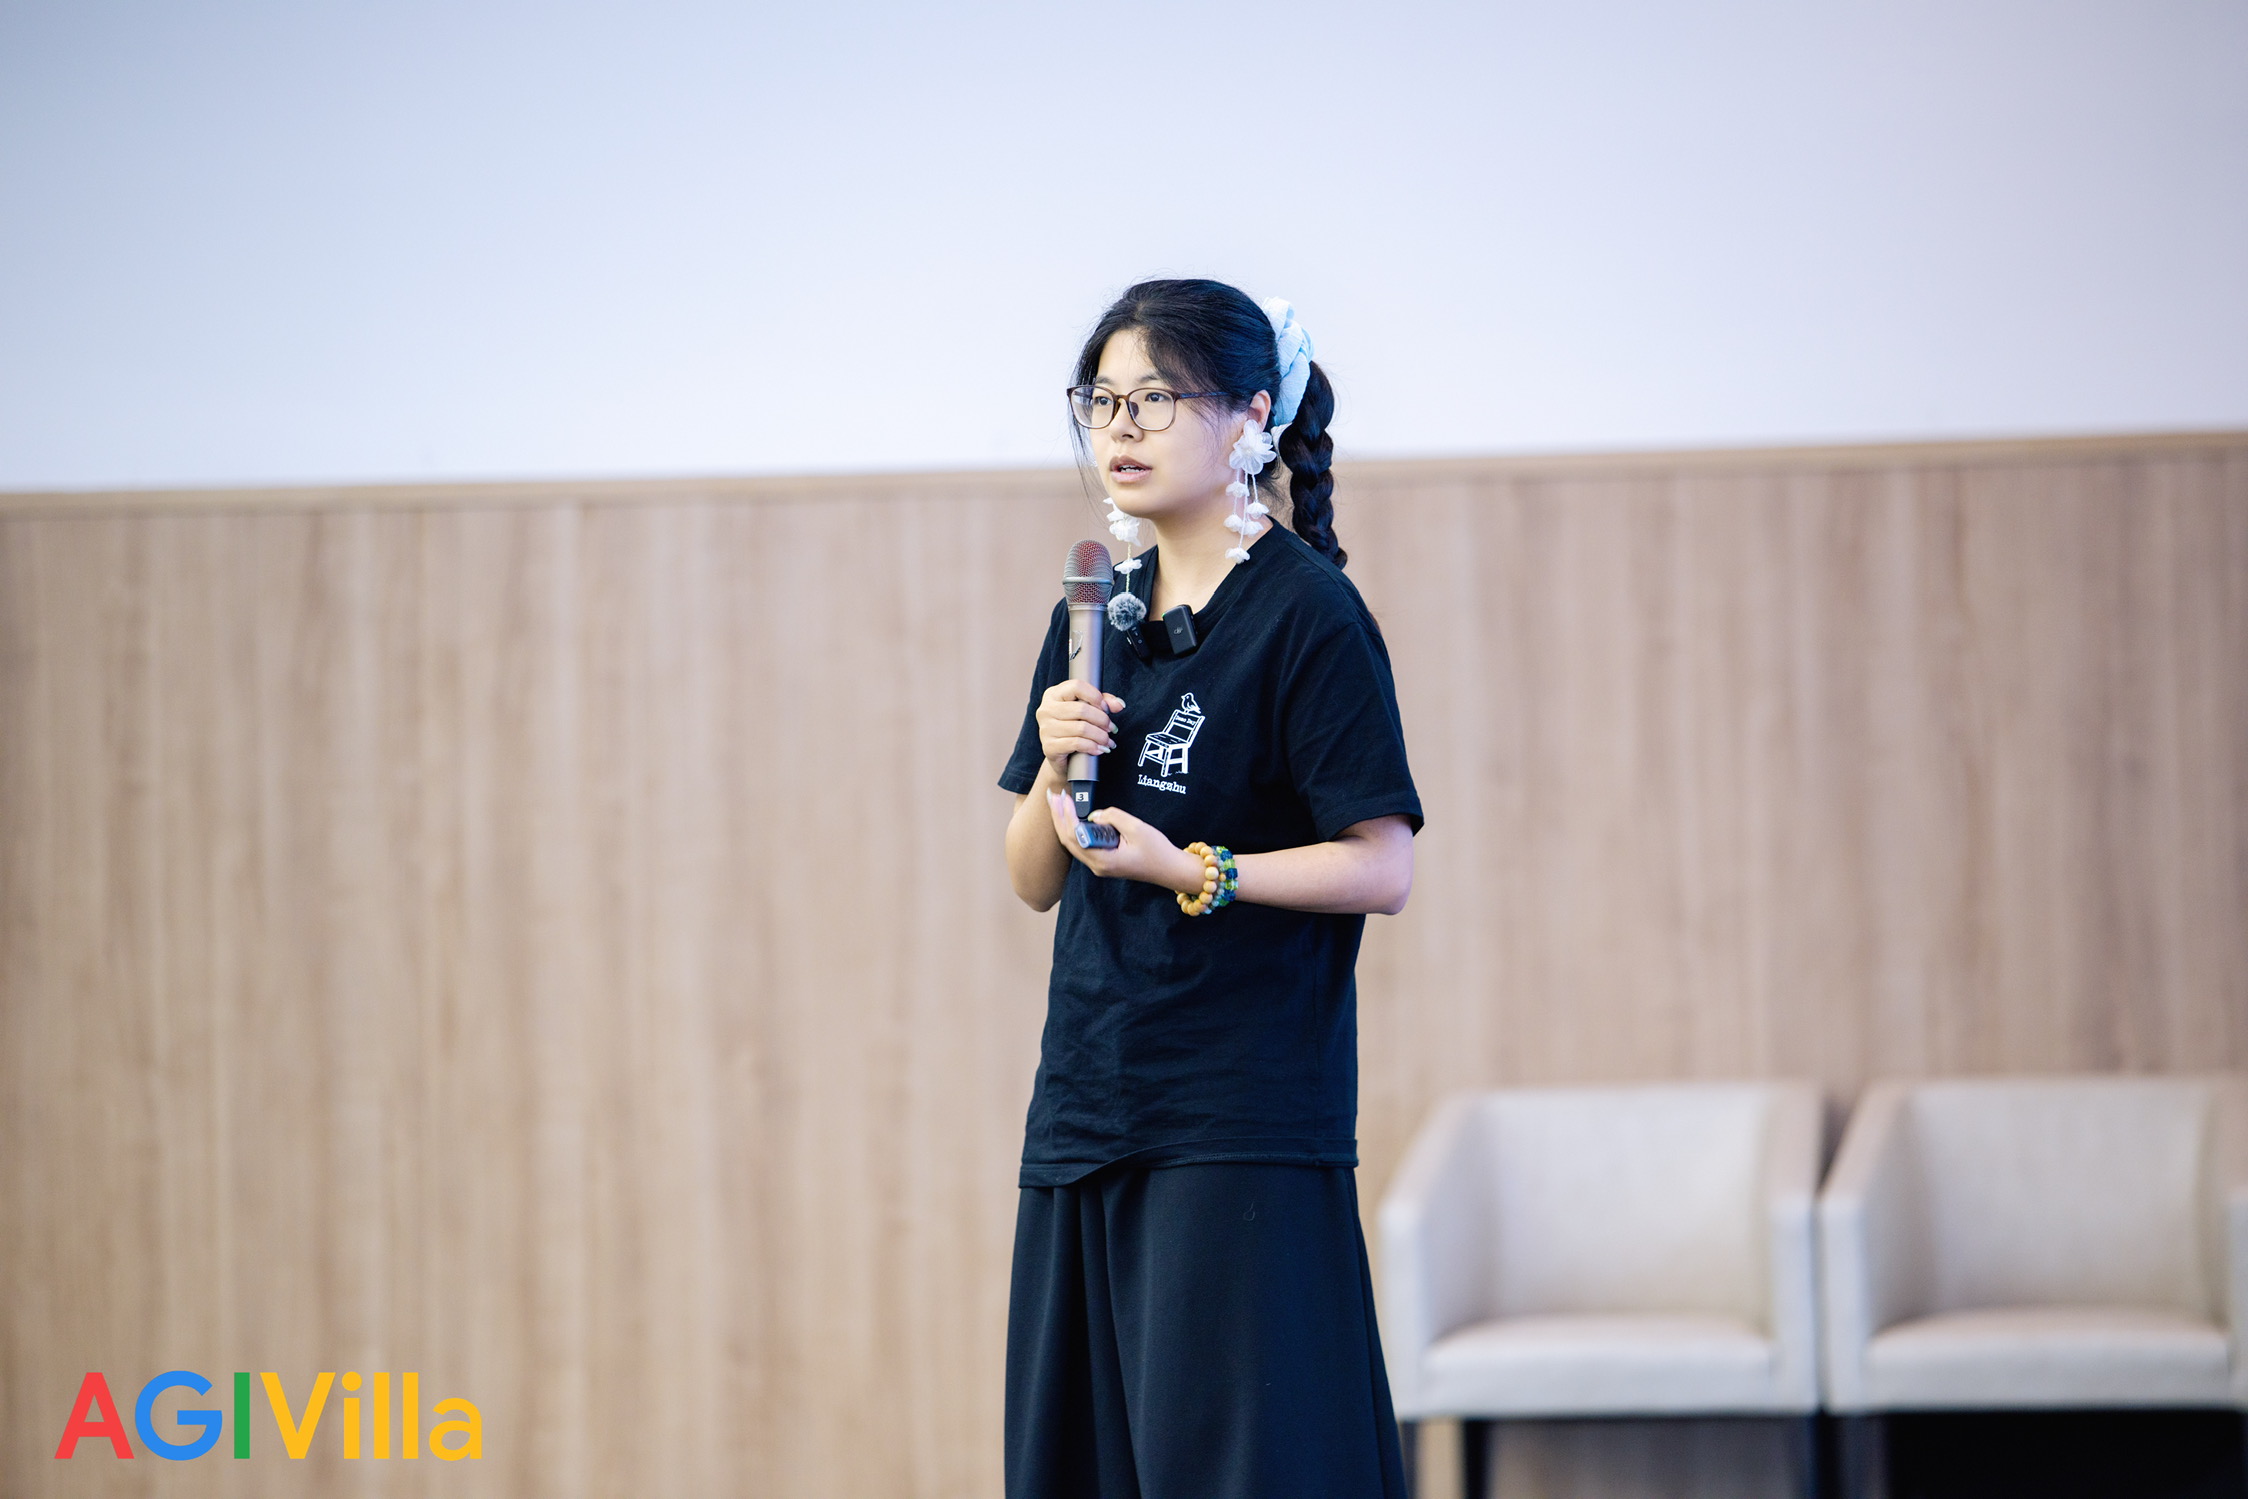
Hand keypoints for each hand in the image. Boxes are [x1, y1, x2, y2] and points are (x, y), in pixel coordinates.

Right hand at [1035, 681, 1124, 783]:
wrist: (1061, 757)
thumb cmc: (1074, 729)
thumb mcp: (1088, 710)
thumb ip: (1103, 702)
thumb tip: (1119, 704)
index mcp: (1053, 695)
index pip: (1076, 686)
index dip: (1095, 696)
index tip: (1106, 708)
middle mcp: (1046, 710)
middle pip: (1082, 709)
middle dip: (1102, 720)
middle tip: (1111, 728)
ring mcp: (1046, 729)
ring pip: (1081, 728)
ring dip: (1101, 736)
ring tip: (1108, 741)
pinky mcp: (1049, 747)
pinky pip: (1077, 743)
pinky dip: (1092, 747)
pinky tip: (1099, 749)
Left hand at [1046, 792, 1206, 894]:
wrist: (1170, 870)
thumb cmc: (1157, 851)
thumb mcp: (1137, 828)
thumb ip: (1113, 817)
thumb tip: (1095, 814)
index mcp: (1103, 860)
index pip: (1076, 837)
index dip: (1066, 816)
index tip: (1064, 797)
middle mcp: (1097, 865)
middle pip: (1069, 841)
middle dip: (1059, 817)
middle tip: (1053, 796)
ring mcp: (1099, 865)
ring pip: (1074, 843)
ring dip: (1065, 822)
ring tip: (1059, 803)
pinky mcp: (1104, 860)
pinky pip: (1084, 844)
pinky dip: (1076, 828)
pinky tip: (1073, 815)